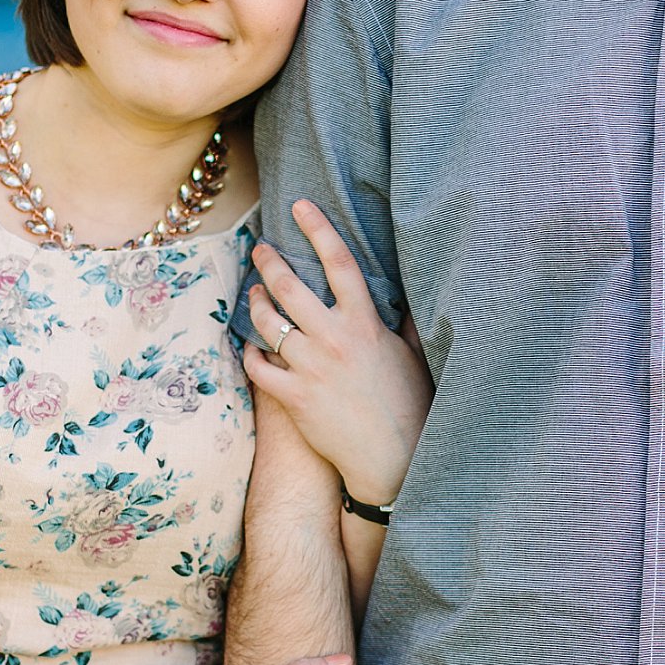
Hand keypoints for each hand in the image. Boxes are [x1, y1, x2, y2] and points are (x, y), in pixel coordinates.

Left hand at [241, 202, 430, 511]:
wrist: (393, 458)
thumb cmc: (410, 405)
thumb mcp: (414, 356)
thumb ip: (407, 323)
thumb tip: (411, 296)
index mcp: (367, 325)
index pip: (341, 263)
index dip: (319, 229)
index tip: (301, 206)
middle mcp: (335, 340)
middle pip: (291, 287)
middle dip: (270, 262)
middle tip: (261, 249)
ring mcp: (311, 368)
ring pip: (268, 322)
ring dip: (256, 303)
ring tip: (254, 294)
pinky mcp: (294, 397)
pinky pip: (258, 365)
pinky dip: (250, 352)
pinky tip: (250, 346)